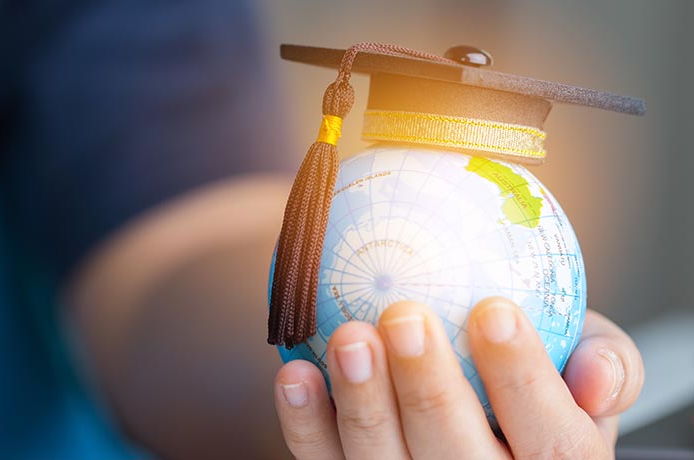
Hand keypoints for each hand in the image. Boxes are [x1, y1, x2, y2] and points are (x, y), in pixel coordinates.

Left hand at [273, 298, 643, 458]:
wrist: (493, 437)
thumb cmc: (540, 394)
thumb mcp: (589, 377)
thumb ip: (607, 367)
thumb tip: (595, 372)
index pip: (550, 437)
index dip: (521, 376)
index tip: (492, 309)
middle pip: (455, 454)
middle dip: (428, 385)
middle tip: (405, 316)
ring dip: (363, 402)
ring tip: (349, 337)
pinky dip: (308, 426)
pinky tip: (294, 376)